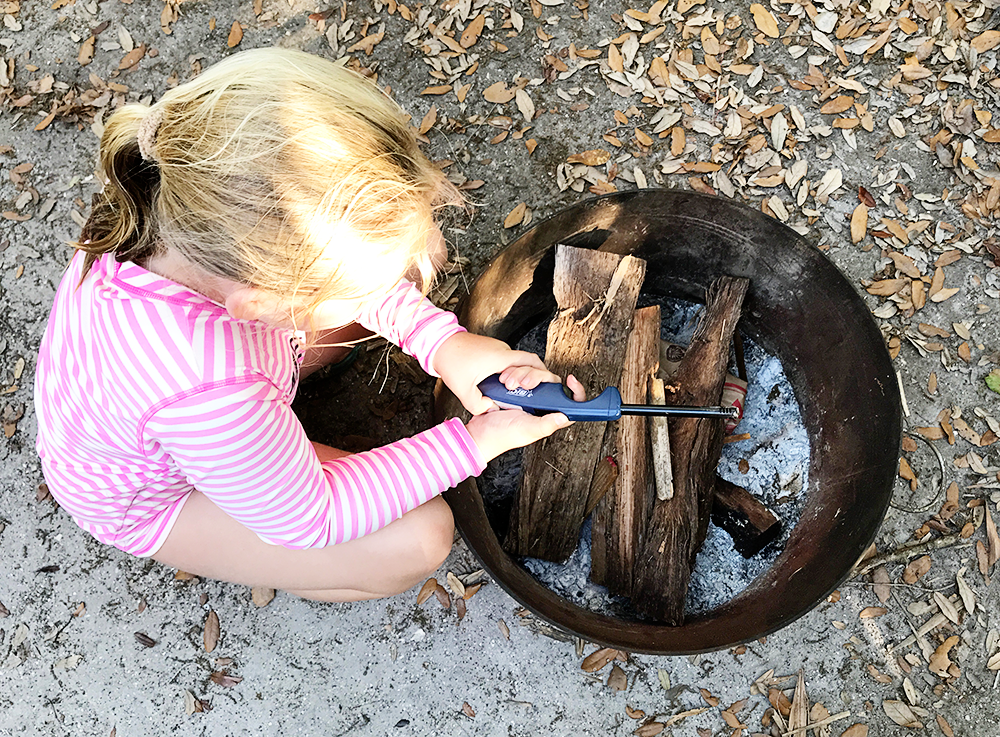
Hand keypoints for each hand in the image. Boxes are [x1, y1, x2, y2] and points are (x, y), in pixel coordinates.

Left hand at [433, 332, 561, 414]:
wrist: (438, 343)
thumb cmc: (451, 361)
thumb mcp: (463, 390)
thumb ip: (479, 405)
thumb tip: (491, 410)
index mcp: (501, 358)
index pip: (532, 362)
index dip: (540, 375)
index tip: (535, 388)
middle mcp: (503, 350)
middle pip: (528, 362)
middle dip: (530, 377)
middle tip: (520, 390)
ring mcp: (497, 349)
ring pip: (516, 362)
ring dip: (517, 375)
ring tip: (507, 388)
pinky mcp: (490, 350)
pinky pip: (506, 361)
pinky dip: (508, 372)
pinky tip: (499, 383)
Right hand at [464, 375, 585, 461]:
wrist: (478, 431)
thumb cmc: (501, 436)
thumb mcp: (527, 430)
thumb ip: (546, 424)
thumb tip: (565, 416)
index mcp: (548, 417)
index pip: (570, 405)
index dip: (575, 392)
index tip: (571, 381)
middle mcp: (540, 407)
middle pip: (551, 383)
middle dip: (537, 377)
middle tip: (524, 384)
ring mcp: (528, 398)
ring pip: (535, 376)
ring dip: (522, 374)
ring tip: (510, 384)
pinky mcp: (515, 391)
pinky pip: (520, 374)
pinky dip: (514, 373)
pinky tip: (506, 379)